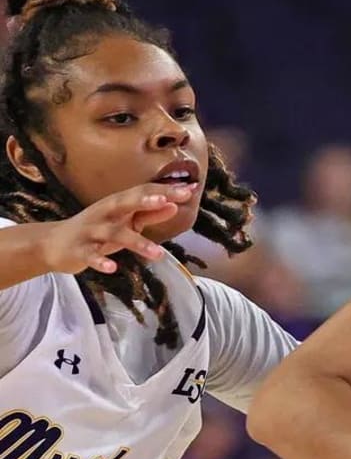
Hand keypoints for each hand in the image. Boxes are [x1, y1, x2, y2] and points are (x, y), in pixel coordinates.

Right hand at [39, 182, 198, 274]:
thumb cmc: (98, 230)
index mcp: (117, 204)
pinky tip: (112, 268)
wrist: (54, 244)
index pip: (142, 192)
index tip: (189, 190)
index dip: (165, 191)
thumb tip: (175, 205)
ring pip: (114, 233)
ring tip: (158, 254)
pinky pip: (90, 256)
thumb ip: (149, 214)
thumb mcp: (125, 221)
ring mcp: (90, 231)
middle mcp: (104, 213)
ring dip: (136, 243)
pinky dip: (100, 261)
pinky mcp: (79, 250)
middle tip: (168, 202)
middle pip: (125, 203)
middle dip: (146, 201)